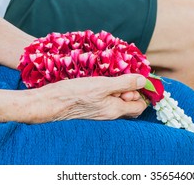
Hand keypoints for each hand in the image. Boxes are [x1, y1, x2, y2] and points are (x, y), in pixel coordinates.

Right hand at [21, 74, 147, 123]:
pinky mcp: (92, 107)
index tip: (134, 79)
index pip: (139, 106)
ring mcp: (100, 112)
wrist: (50, 102)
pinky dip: (108, 90)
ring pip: (117, 100)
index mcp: (115, 110)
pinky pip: (107, 99)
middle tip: (119, 79)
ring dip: (117, 88)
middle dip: (130, 90)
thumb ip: (124, 83)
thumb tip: (144, 81)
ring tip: (108, 79)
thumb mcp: (102, 85)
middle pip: (129, 104)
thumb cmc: (75, 94)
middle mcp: (110, 114)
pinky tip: (100, 81)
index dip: (140, 92)